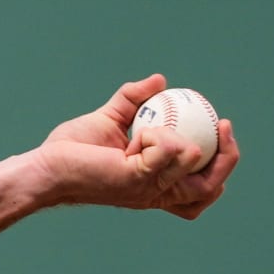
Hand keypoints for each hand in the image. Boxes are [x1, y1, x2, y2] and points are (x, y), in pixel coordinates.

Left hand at [34, 74, 239, 219]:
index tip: (220, 130)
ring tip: (147, 130)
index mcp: (157, 186)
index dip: (221, 166)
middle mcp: (157, 194)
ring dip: (176, 136)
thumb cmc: (72, 150)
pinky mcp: (136, 179)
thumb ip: (134, 99)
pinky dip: (157, 135)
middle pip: (210, 190)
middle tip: (222, 125)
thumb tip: (159, 80)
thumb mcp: (110, 119)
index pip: (201, 192)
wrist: (46, 166)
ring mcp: (148, 189)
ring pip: (192, 162)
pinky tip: (136, 136)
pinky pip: (166, 150)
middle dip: (227, 157)